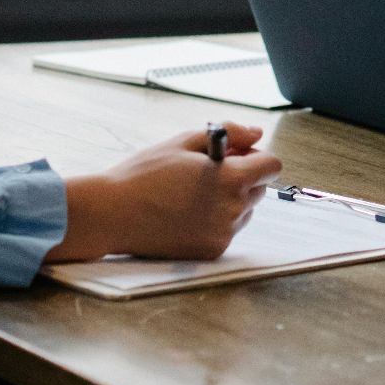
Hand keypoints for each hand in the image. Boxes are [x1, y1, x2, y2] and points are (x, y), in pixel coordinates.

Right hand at [48, 122, 283, 261]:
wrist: (112, 214)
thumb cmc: (144, 174)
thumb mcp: (184, 142)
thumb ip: (229, 133)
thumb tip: (256, 133)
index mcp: (230, 179)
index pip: (271, 166)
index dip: (256, 156)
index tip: (235, 155)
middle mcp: (233, 210)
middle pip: (259, 189)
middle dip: (242, 177)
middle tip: (207, 172)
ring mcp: (223, 234)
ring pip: (244, 211)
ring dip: (230, 200)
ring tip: (191, 194)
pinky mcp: (211, 251)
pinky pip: (227, 231)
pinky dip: (215, 221)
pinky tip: (185, 213)